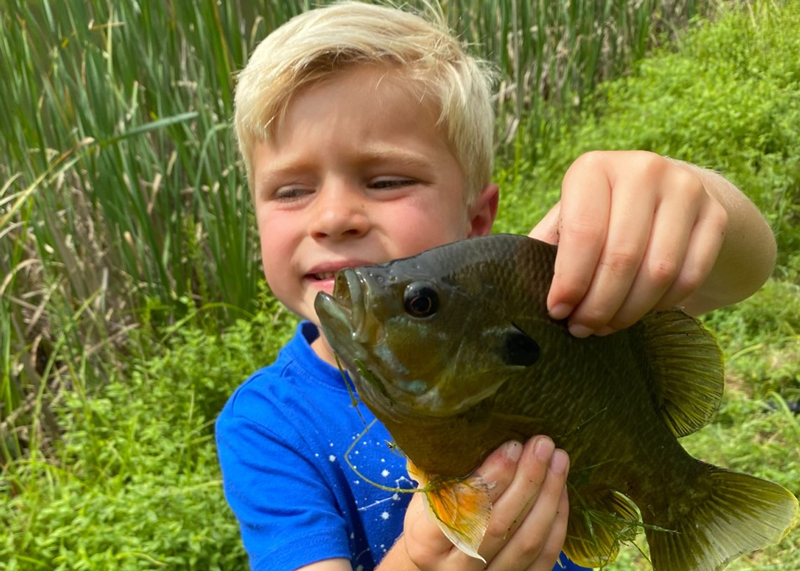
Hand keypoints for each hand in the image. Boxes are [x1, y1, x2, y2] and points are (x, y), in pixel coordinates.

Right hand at [399, 437, 569, 570]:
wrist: (441, 561)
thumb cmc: (435, 517)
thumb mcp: (427, 496)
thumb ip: (447, 475)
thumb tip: (477, 430)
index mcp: (426, 543)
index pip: (462, 508)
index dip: (491, 478)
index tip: (512, 445)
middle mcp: (455, 570)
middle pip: (499, 524)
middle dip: (526, 480)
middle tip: (541, 444)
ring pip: (527, 541)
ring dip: (547, 496)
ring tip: (558, 459)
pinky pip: (545, 556)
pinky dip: (557, 521)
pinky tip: (560, 489)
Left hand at [530, 150, 728, 336]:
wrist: (667, 194)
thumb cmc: (602, 214)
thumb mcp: (569, 217)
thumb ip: (546, 247)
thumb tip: (522, 291)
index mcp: (594, 168)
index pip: (583, 233)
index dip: (570, 280)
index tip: (558, 311)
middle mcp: (642, 170)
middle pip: (622, 256)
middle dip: (598, 304)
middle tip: (582, 328)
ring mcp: (685, 189)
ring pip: (658, 271)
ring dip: (629, 310)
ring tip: (606, 326)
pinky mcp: (716, 215)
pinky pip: (689, 276)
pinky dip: (663, 304)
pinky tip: (641, 311)